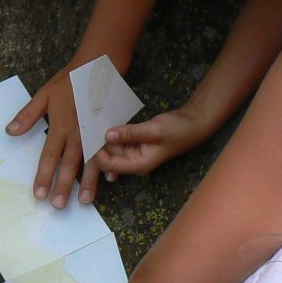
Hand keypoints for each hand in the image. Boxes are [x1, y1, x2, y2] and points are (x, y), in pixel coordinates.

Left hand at [8, 68, 101, 206]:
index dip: (44, 176)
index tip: (39, 194)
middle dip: (64, 186)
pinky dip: (111, 166)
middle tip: (58, 205)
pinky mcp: (109, 131)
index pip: (49, 156)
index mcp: (61, 126)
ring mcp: (96, 134)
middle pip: (70, 164)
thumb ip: (28, 115)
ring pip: (92, 163)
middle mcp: (79, 134)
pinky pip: (110, 152)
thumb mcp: (44, 95)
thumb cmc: (69, 82)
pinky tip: (110, 180)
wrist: (98, 68)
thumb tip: (10, 132)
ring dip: (88, 183)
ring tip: (84, 201)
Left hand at [96, 107, 210, 176]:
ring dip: (105, 135)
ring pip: (112, 146)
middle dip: (98, 142)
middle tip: (87, 122)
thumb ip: (130, 133)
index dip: (97, 152)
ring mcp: (134, 152)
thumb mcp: (153, 130)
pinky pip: (119, 139)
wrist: (193, 124)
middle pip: (107, 156)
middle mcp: (133, 162)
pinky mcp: (135, 143)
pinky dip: (114, 131)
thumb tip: (107, 135)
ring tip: (94, 117)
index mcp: (138, 164)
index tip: (89, 133)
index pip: (108, 164)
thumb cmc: (177, 130)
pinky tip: (106, 119)